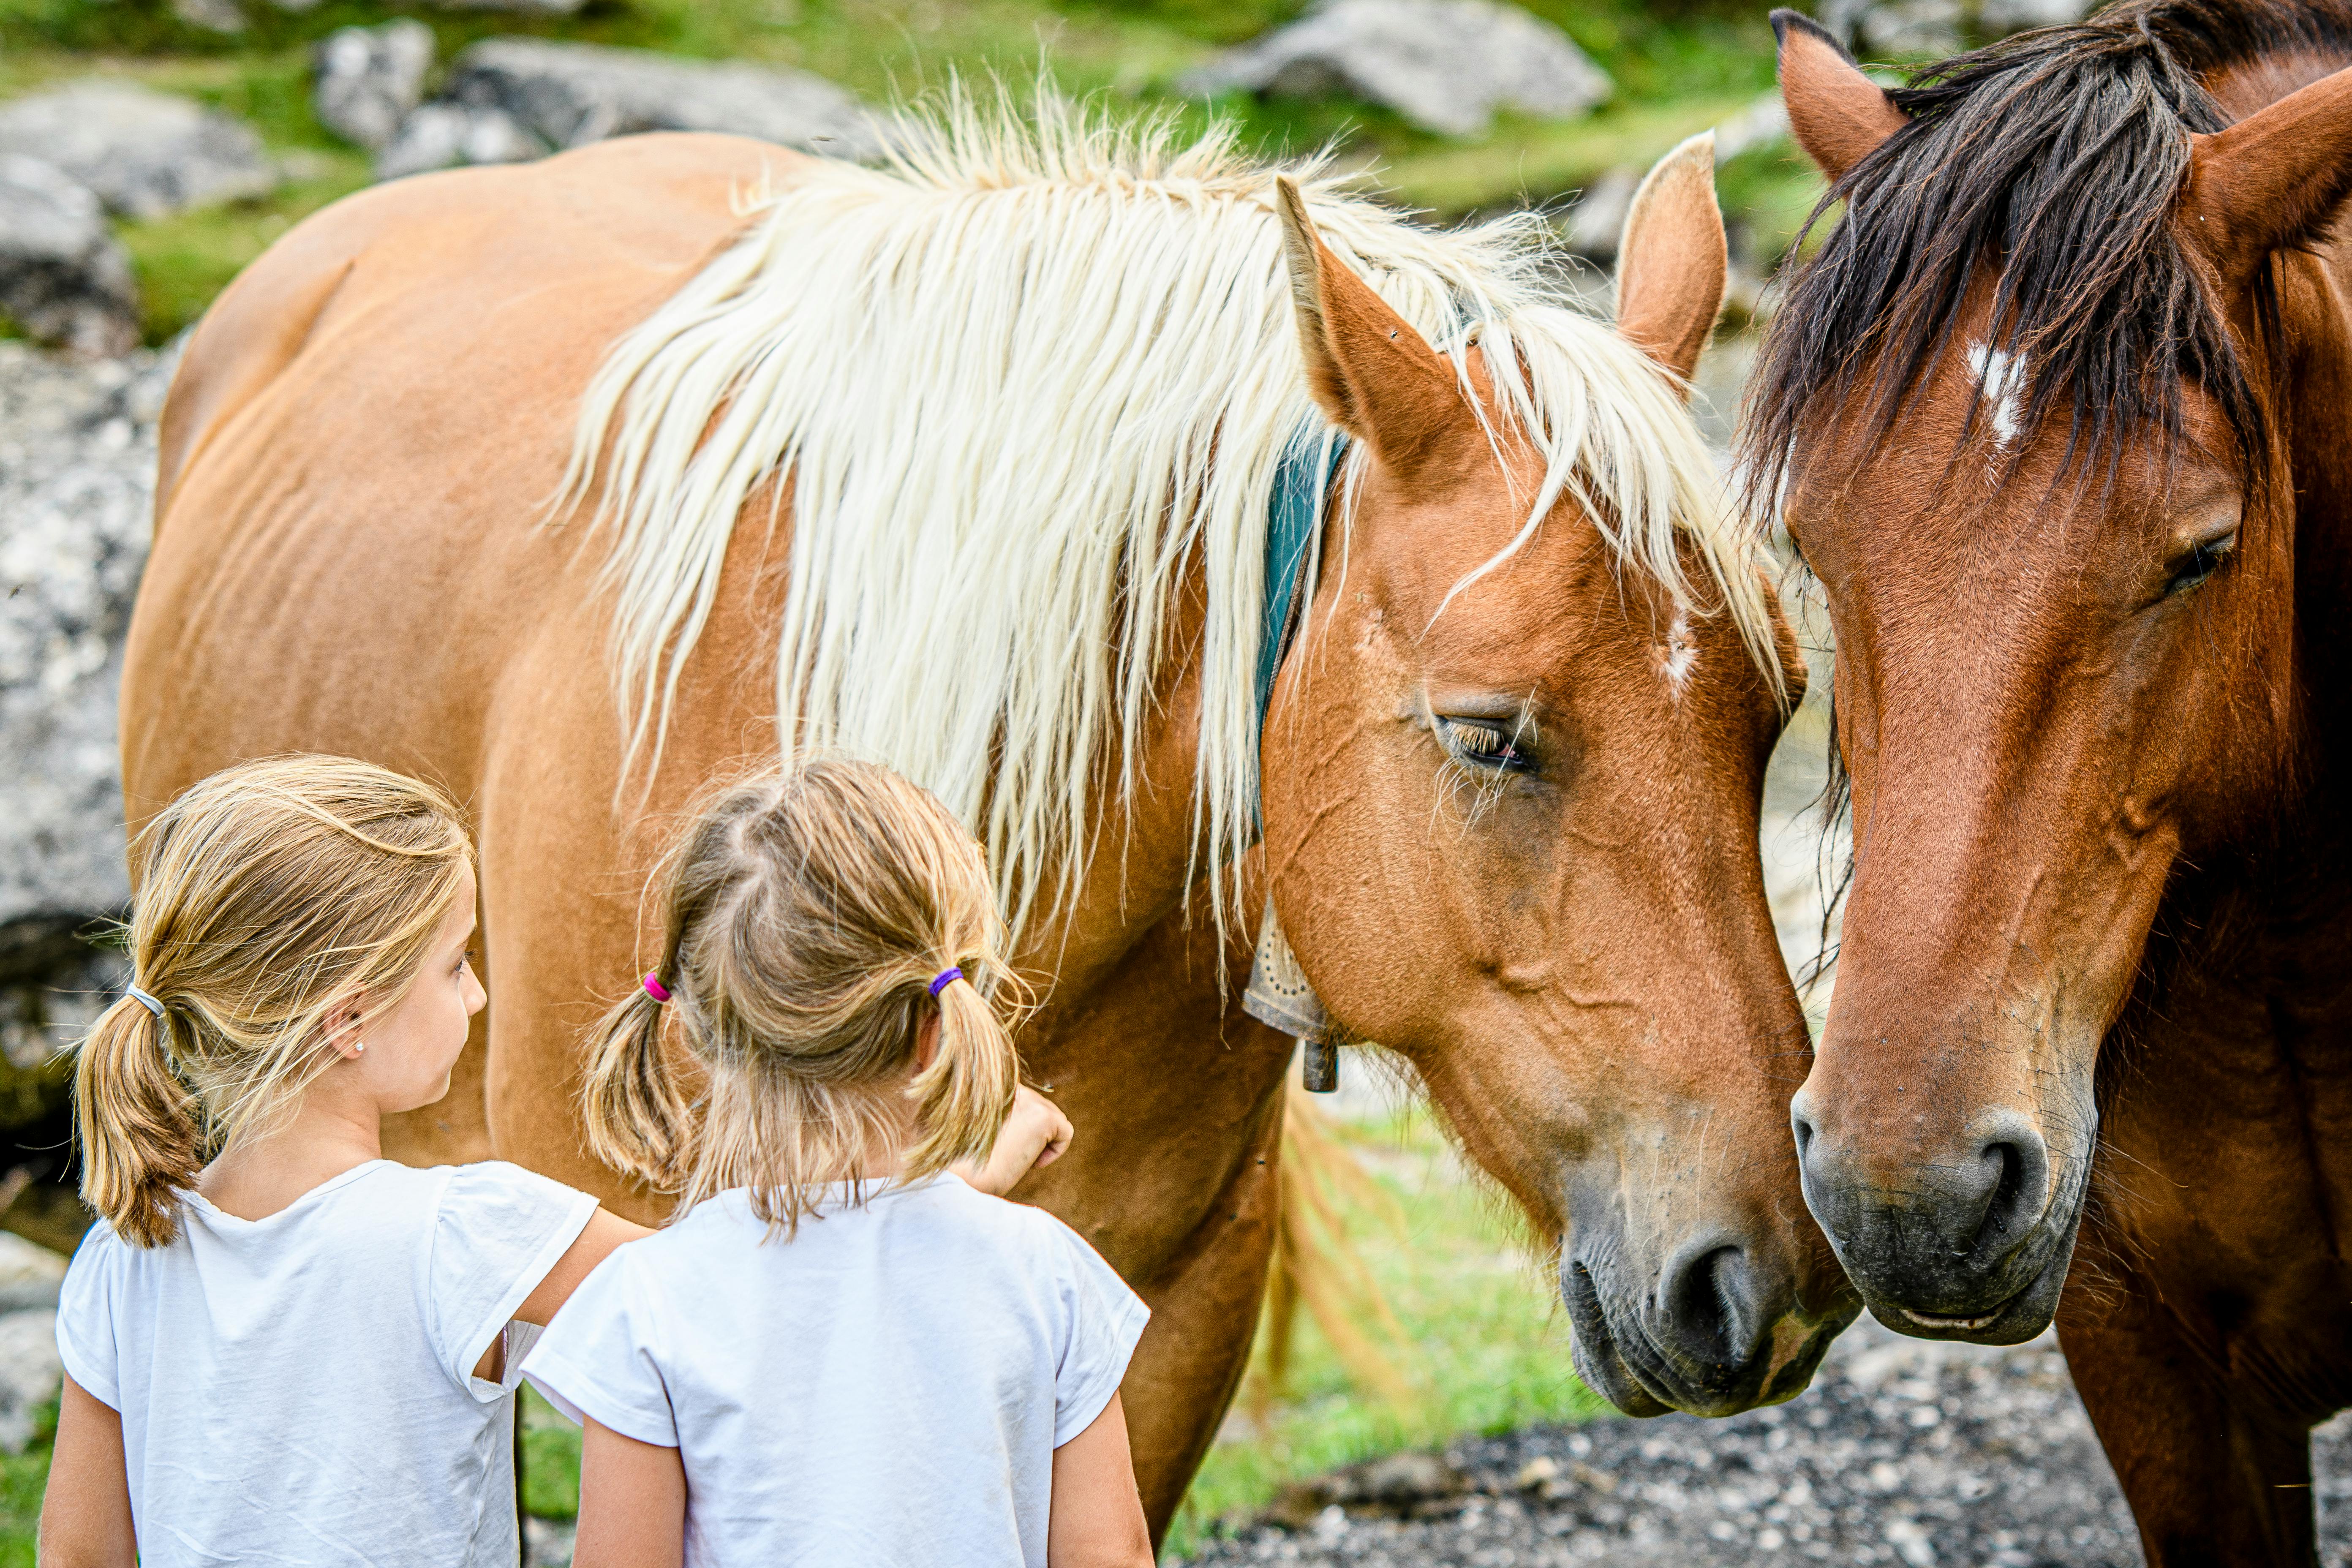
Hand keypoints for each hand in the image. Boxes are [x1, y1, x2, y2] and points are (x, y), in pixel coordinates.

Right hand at [954, 1084, 1072, 1195]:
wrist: (966, 1177)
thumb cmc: (973, 1159)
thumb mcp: (991, 1126)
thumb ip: (1011, 1112)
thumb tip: (1038, 1115)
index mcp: (999, 1084)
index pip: (1029, 1102)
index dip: (1024, 1127)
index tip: (1007, 1145)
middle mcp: (1015, 1086)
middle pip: (1044, 1110)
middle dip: (1035, 1135)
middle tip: (1011, 1153)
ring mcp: (1030, 1099)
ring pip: (1056, 1120)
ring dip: (1042, 1143)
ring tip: (1017, 1155)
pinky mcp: (1044, 1116)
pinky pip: (1066, 1133)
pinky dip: (1055, 1152)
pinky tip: (1032, 1161)